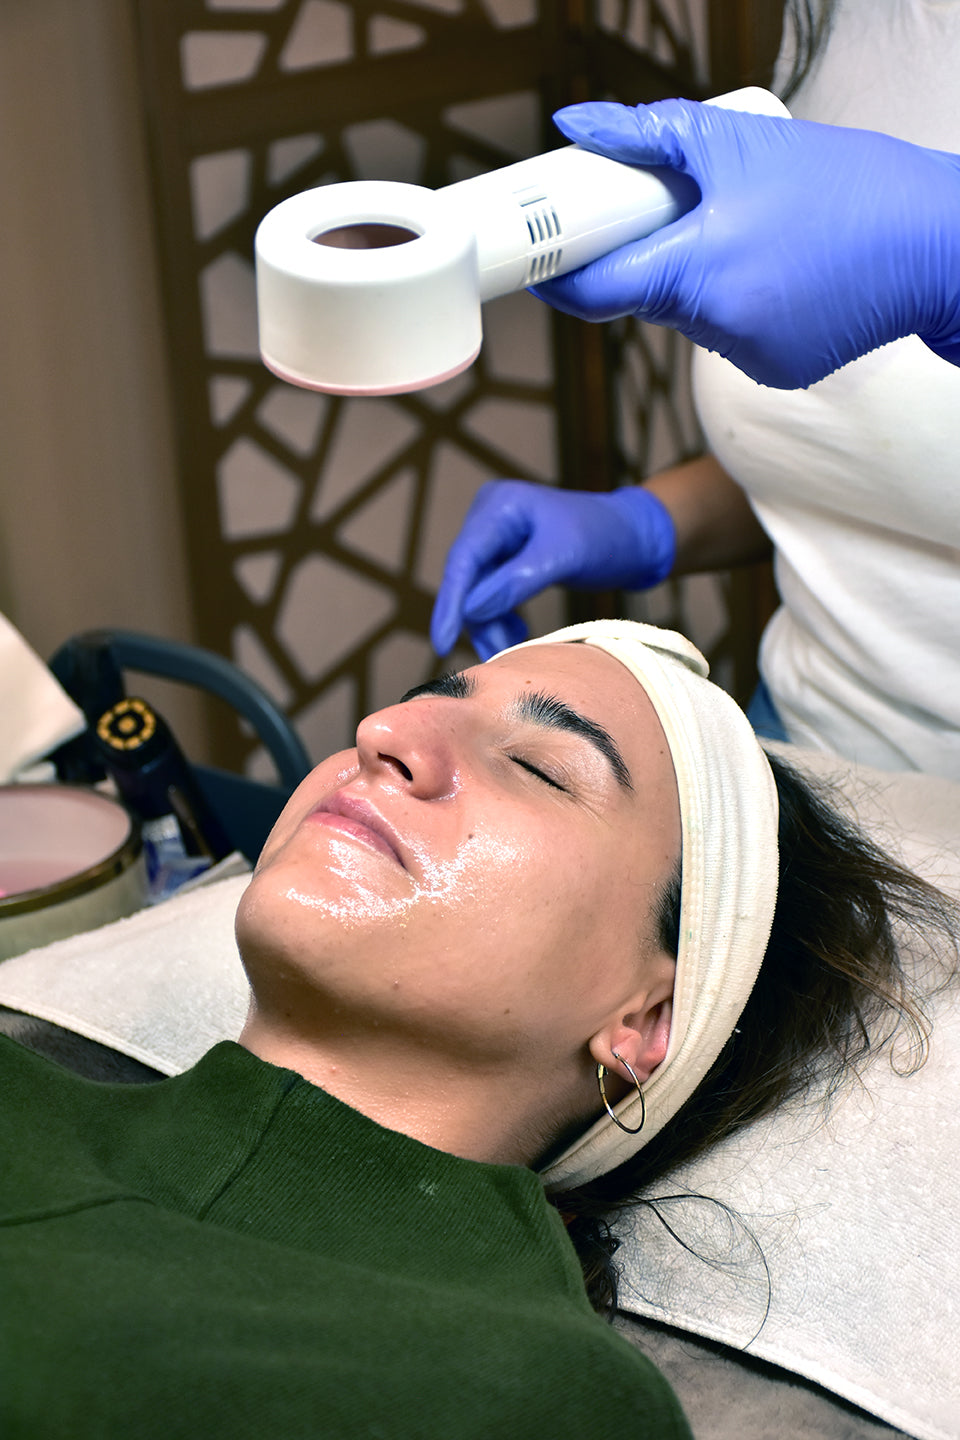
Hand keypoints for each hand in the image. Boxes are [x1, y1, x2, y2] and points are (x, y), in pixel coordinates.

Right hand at [430, 482, 675, 658]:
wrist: (636, 538)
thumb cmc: (606, 536)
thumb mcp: (563, 556)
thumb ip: (517, 581)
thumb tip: (471, 610)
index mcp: (499, 506)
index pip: (463, 559)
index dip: (451, 604)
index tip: (443, 642)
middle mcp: (491, 519)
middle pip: (467, 579)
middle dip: (478, 620)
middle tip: (495, 658)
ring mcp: (499, 539)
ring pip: (478, 593)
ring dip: (491, 625)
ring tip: (510, 652)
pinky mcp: (508, 559)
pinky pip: (493, 595)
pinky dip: (501, 618)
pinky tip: (517, 635)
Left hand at [532, 99, 959, 388]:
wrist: (938, 241)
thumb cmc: (847, 184)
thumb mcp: (740, 140)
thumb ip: (647, 135)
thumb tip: (578, 126)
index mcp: (698, 269)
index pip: (598, 290)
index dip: (562, 277)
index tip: (542, 259)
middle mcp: (716, 325)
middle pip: (646, 297)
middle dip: (650, 257)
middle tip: (675, 212)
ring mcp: (748, 355)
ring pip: (691, 316)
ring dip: (699, 279)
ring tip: (754, 231)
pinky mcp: (778, 369)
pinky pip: (733, 335)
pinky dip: (741, 304)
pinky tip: (782, 269)